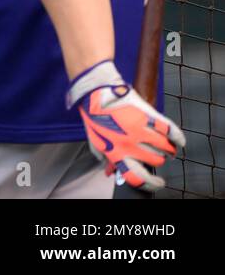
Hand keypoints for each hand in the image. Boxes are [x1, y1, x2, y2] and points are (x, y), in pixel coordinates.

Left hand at [67, 60, 185, 191]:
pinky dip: (178, 137)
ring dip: (169, 150)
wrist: (96, 90)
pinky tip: (179, 141)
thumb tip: (112, 172)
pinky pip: (170, 130)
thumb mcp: (95, 140)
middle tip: (157, 155)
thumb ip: (104, 158)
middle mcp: (129, 145)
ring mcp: (140, 130)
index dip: (149, 183)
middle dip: (158, 160)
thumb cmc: (94, 115)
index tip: (157, 182)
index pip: (136, 177)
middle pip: (155, 162)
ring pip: (166, 149)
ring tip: (168, 147)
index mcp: (115, 153)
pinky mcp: (148, 116)